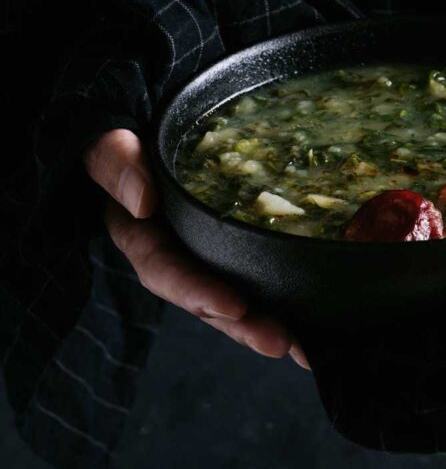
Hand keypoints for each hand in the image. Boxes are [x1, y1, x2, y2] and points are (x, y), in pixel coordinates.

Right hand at [84, 129, 309, 368]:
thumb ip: (117, 163)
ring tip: (304, 347)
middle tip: (280, 342)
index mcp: (139, 232)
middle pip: (204, 297)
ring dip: (265, 324)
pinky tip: (311, 327)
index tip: (234, 306)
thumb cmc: (131, 131)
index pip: (163, 269)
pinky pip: (254, 277)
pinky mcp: (232, 246)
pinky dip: (280, 303)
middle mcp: (173, 251)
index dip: (196, 291)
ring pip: (232, 298)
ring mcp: (204, 252)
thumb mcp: (111, 141)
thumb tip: (143, 201)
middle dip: (241, 324)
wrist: (153, 120)